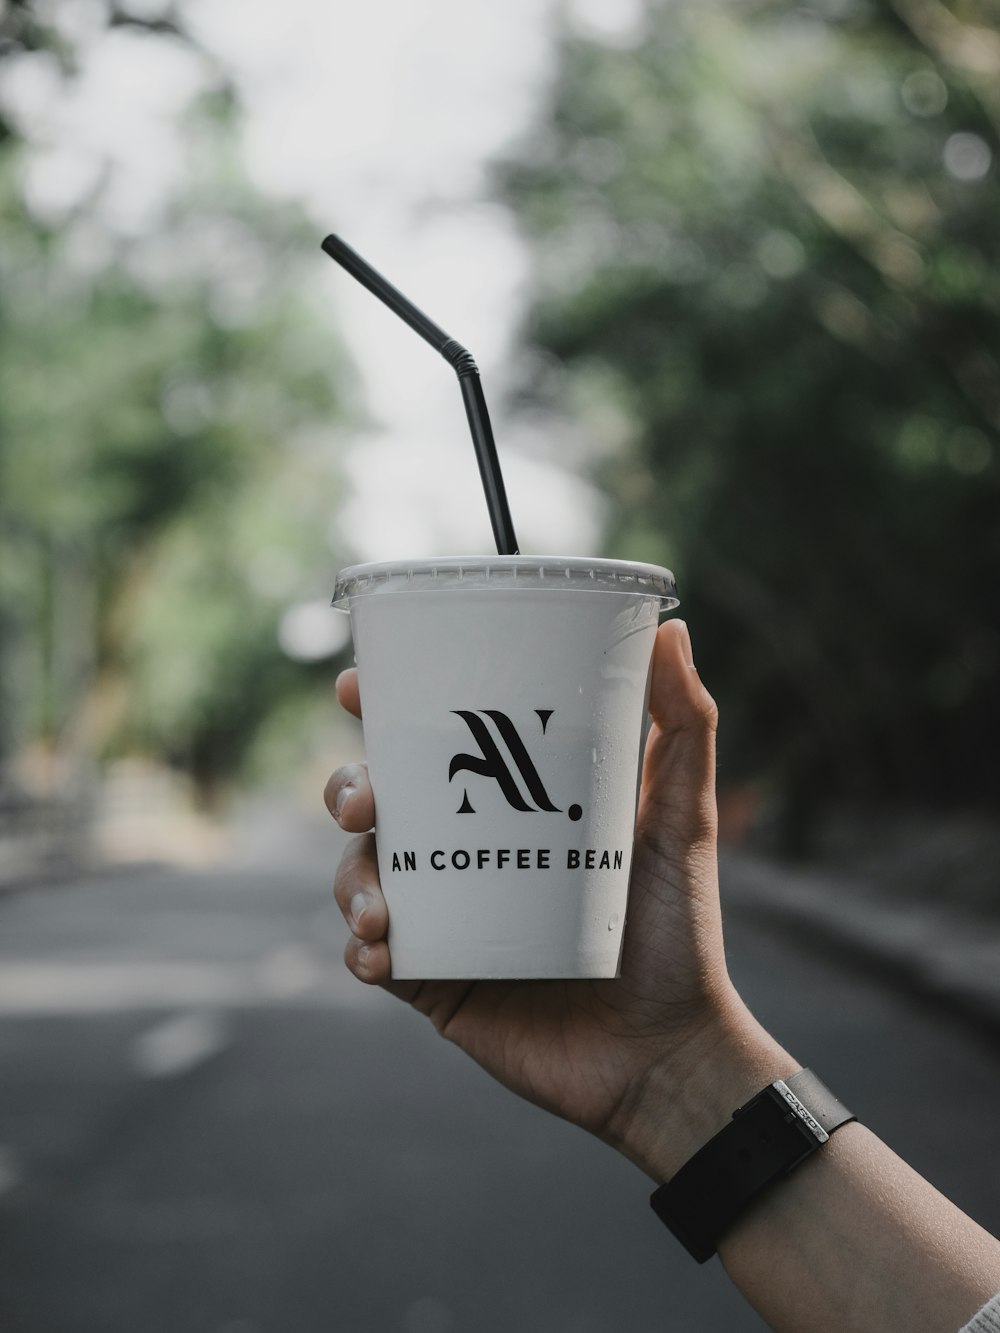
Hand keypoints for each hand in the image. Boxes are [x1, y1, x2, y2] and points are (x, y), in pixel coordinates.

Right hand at [324, 619, 793, 1180]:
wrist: (667, 1053)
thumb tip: (670, 626)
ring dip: (351, 877)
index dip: (380, 712)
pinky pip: (370, 955)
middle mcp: (464, 856)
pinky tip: (380, 949)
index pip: (430, 746)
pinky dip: (360, 946)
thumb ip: (683, 726)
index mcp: (508, 808)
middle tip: (361, 801)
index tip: (356, 687)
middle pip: (376, 803)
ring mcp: (444, 919)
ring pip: (361, 873)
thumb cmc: (678, 930)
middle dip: (346, 788)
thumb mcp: (681, 818)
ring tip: (382, 906)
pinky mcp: (432, 982)